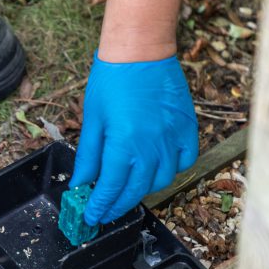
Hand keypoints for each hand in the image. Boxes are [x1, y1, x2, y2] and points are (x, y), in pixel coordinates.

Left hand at [69, 53, 197, 224]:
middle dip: (119, 205)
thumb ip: (89, 156)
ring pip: (162, 180)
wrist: (141, 51)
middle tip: (107, 210)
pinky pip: (184, 161)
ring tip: (130, 186)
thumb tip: (81, 183)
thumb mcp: (93, 120)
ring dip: (144, 188)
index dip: (100, 207)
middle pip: (136, 191)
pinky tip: (157, 166)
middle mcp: (150, 147)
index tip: (93, 218)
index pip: (110, 189)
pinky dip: (172, 169)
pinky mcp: (187, 129)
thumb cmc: (111, 81)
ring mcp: (172, 139)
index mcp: (122, 146)